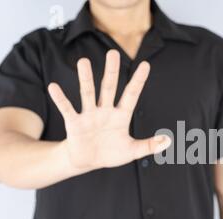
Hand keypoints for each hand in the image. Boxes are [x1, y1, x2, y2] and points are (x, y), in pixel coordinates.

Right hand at [48, 50, 170, 170]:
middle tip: (113, 52)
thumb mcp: (132, 151)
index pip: (131, 95)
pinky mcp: (75, 123)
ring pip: (88, 93)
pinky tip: (54, 87)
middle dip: (111, 71)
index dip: (138, 81)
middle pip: (109, 88)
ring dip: (86, 78)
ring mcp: (89, 115)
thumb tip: (168, 140)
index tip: (145, 64)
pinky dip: (61, 99)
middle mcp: (105, 111)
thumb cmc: (111, 153)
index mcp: (121, 115)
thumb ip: (149, 145)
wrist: (88, 162)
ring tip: (83, 62)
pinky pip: (68, 109)